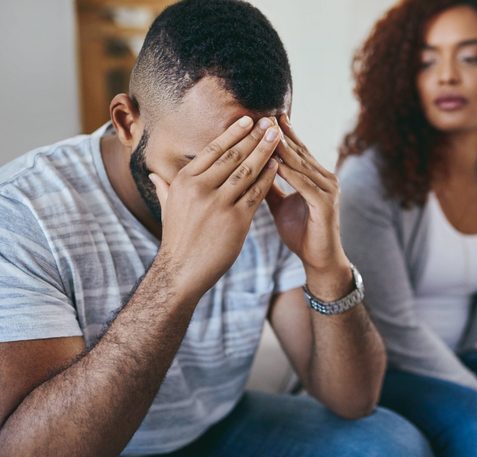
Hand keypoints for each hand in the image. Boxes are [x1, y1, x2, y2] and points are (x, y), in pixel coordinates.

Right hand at [149, 116, 280, 296]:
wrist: (182, 271)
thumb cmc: (177, 239)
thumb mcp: (168, 209)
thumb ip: (165, 188)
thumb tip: (154, 174)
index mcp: (185, 181)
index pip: (213, 149)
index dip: (233, 133)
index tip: (248, 119)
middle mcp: (201, 188)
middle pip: (233, 155)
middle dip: (253, 136)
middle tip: (269, 122)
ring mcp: (219, 204)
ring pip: (247, 171)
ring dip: (265, 151)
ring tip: (278, 137)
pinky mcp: (236, 220)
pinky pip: (256, 193)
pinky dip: (268, 178)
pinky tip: (278, 166)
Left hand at [266, 115, 350, 289]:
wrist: (319, 260)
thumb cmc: (301, 233)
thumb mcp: (280, 205)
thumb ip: (269, 186)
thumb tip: (250, 169)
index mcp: (315, 177)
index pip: (296, 149)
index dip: (281, 133)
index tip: (263, 116)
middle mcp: (325, 178)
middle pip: (299, 151)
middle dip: (280, 134)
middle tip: (263, 115)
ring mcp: (328, 190)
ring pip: (301, 164)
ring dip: (283, 148)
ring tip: (266, 132)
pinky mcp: (325, 204)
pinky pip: (304, 185)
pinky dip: (289, 173)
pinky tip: (275, 163)